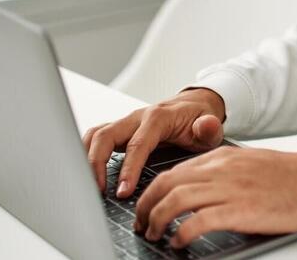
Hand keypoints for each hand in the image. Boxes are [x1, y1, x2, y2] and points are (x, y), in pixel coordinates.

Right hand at [82, 88, 225, 198]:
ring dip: (86, 158)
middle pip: (106, 135)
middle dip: (96, 163)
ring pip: (95, 135)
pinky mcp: (120, 130)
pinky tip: (87, 174)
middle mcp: (137, 117)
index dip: (128, 169)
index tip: (122, 191)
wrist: (195, 105)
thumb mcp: (210, 126)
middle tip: (98, 191)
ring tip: (88, 186)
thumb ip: (208, 128)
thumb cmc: (200, 118)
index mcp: (159, 117)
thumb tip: (205, 126)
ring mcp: (126, 123)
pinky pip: (96, 138)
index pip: (137, 144)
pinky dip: (86, 154)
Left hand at [133, 147, 296, 248]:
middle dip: (145, 206)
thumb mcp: (249, 164)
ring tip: (154, 234)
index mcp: (222, 157)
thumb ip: (222, 173)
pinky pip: (198, 222)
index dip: (152, 191)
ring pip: (175, 201)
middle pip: (167, 184)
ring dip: (156, 220)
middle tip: (141, 223)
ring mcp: (230, 189)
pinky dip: (181, 234)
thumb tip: (197, 193)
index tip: (146, 206)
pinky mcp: (240, 210)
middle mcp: (221, 169)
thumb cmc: (290, 177)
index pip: (174, 171)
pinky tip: (179, 243)